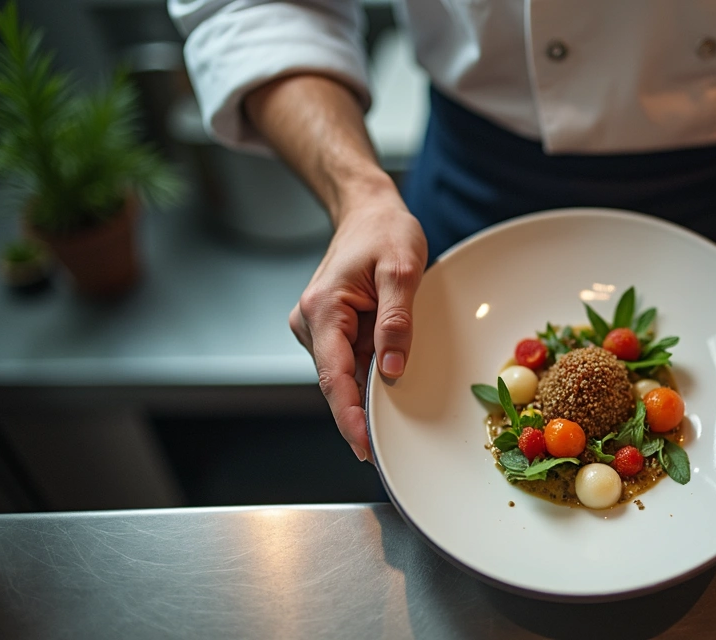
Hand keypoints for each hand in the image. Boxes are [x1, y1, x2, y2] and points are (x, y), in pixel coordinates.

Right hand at [289, 183, 426, 461]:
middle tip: (387, 449)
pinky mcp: (333, 330)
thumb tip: (390, 372)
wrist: (369, 212)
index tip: (363, 447)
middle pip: (337, 382)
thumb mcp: (402, 271)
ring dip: (367, 393)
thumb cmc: (384, 232)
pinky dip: (370, 375)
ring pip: (345, 374)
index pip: (334, 377)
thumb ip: (397, 322)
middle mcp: (312, 323)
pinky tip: (389, 380)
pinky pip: (352, 361)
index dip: (348, 417)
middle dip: (360, 415)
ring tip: (398, 407)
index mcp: (323, 310)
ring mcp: (320, 328)